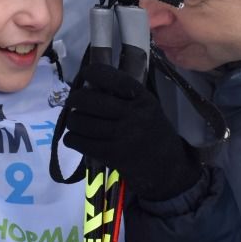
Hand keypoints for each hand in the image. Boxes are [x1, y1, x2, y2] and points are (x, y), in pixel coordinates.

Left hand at [61, 62, 202, 200]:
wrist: (168, 169)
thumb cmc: (154, 134)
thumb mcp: (148, 109)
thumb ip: (125, 97)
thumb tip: (91, 86)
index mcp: (144, 100)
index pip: (115, 79)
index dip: (94, 73)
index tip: (85, 74)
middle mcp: (134, 115)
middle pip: (89, 101)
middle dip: (75, 100)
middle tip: (73, 102)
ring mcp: (123, 136)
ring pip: (81, 122)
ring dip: (72, 121)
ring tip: (75, 122)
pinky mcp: (113, 155)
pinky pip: (81, 142)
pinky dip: (72, 139)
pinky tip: (74, 138)